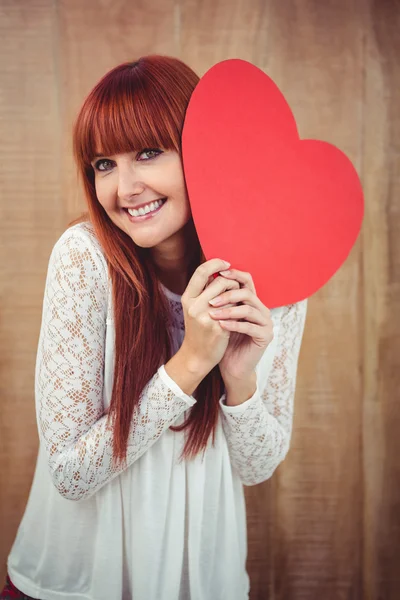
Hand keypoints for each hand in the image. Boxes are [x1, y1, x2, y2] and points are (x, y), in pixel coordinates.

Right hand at [180, 259, 240, 373]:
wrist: (197, 356)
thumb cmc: (198, 330)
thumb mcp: (193, 308)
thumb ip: (203, 291)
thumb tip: (218, 271)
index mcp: (187, 298)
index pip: (201, 271)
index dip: (216, 263)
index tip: (226, 264)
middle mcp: (194, 306)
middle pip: (220, 281)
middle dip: (232, 282)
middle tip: (236, 288)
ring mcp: (206, 317)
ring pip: (230, 295)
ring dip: (237, 296)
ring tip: (237, 302)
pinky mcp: (218, 327)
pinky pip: (235, 310)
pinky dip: (239, 310)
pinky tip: (238, 314)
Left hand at [207, 269, 273, 381]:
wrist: (233, 366)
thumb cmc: (225, 339)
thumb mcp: (220, 316)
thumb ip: (219, 299)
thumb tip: (206, 278)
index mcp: (252, 301)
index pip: (247, 280)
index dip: (234, 275)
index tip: (217, 274)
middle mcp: (262, 309)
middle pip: (247, 293)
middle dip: (227, 295)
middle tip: (211, 301)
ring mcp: (266, 323)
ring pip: (248, 309)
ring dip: (228, 311)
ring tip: (212, 315)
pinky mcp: (265, 336)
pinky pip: (250, 327)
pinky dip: (234, 325)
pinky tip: (221, 326)